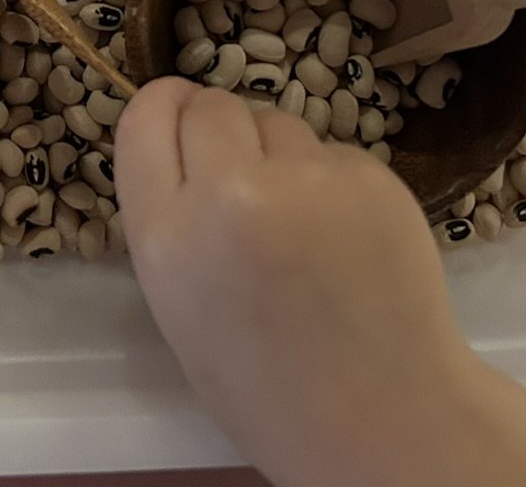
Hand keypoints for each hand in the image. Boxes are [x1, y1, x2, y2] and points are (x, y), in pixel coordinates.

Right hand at [115, 77, 525, 486]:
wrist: (379, 419)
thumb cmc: (263, 381)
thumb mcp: (178, 304)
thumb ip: (172, 215)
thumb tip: (183, 133)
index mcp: (168, 236)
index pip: (146, 117)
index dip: (164, 107)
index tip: (178, 114)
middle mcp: (232, 192)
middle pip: (212, 105)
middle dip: (223, 131)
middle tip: (245, 183)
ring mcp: (309, 180)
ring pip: (278, 123)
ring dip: (280, 154)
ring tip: (301, 226)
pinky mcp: (372, 176)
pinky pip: (333, 151)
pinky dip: (333, 180)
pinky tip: (346, 236)